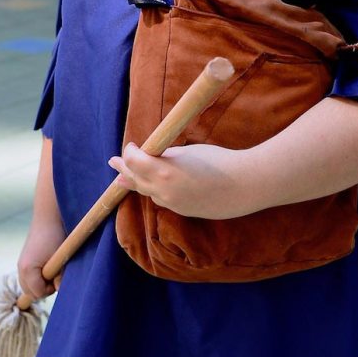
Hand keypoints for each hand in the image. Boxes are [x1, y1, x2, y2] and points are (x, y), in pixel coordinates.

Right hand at [17, 215, 65, 300]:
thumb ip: (61, 277)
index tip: (59, 277)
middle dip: (44, 289)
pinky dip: (37, 277)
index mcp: (27, 269)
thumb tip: (59, 289)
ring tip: (52, 271)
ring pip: (28, 286)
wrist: (49, 217)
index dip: (51, 289)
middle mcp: (21, 268)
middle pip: (30, 293)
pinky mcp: (24, 260)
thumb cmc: (56, 237)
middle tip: (56, 276)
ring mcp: (21, 264)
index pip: (38, 293)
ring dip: (40, 283)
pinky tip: (48, 267)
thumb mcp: (61, 260)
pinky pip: (28, 278)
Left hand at [108, 141, 252, 219]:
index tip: (132, 145)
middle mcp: (163, 191)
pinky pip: (162, 199)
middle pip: (135, 179)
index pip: (134, 161)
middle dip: (124, 169)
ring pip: (147, 192)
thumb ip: (167, 156)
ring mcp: (173, 204)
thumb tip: (155, 157)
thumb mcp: (188, 152)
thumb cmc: (218, 161)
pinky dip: (153, 190)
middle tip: (114, 162)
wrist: (244, 186)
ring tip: (124, 177)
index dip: (130, 152)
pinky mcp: (183, 211)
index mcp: (162, 172)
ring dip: (137, 181)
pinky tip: (150, 187)